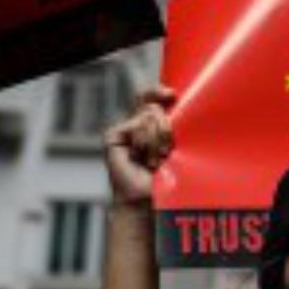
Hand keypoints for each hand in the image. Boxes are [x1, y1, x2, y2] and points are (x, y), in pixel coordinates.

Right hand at [103, 85, 177, 211]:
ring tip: (154, 160)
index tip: (172, 95)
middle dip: (165, 127)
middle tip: (166, 151)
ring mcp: (123, 129)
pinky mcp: (112, 136)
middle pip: (153, 106)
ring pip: (149, 116)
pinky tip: (141, 159)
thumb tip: (175, 100)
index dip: (159, 91)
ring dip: (158, 141)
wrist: (149, 197)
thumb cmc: (167, 175)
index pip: (152, 97)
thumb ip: (173, 124)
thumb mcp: (176, 145)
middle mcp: (136, 123)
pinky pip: (137, 126)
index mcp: (152, 124)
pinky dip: (145, 143)